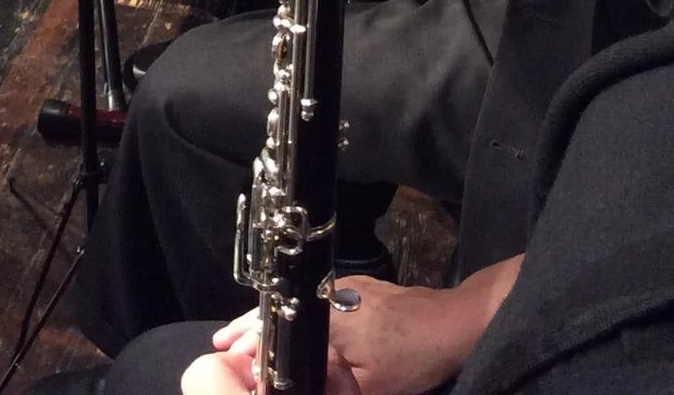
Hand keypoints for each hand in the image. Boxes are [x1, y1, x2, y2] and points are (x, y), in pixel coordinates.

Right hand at [191, 263, 520, 394]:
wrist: (452, 323)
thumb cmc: (412, 357)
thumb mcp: (371, 388)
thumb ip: (331, 387)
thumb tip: (296, 387)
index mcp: (328, 320)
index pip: (278, 332)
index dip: (250, 348)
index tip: (226, 359)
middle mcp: (331, 296)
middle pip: (280, 310)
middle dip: (249, 328)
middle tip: (220, 344)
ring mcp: (345, 289)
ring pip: (296, 303)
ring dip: (271, 320)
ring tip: (241, 335)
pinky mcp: (359, 289)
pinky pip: (315, 301)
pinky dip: (296, 314)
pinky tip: (289, 330)